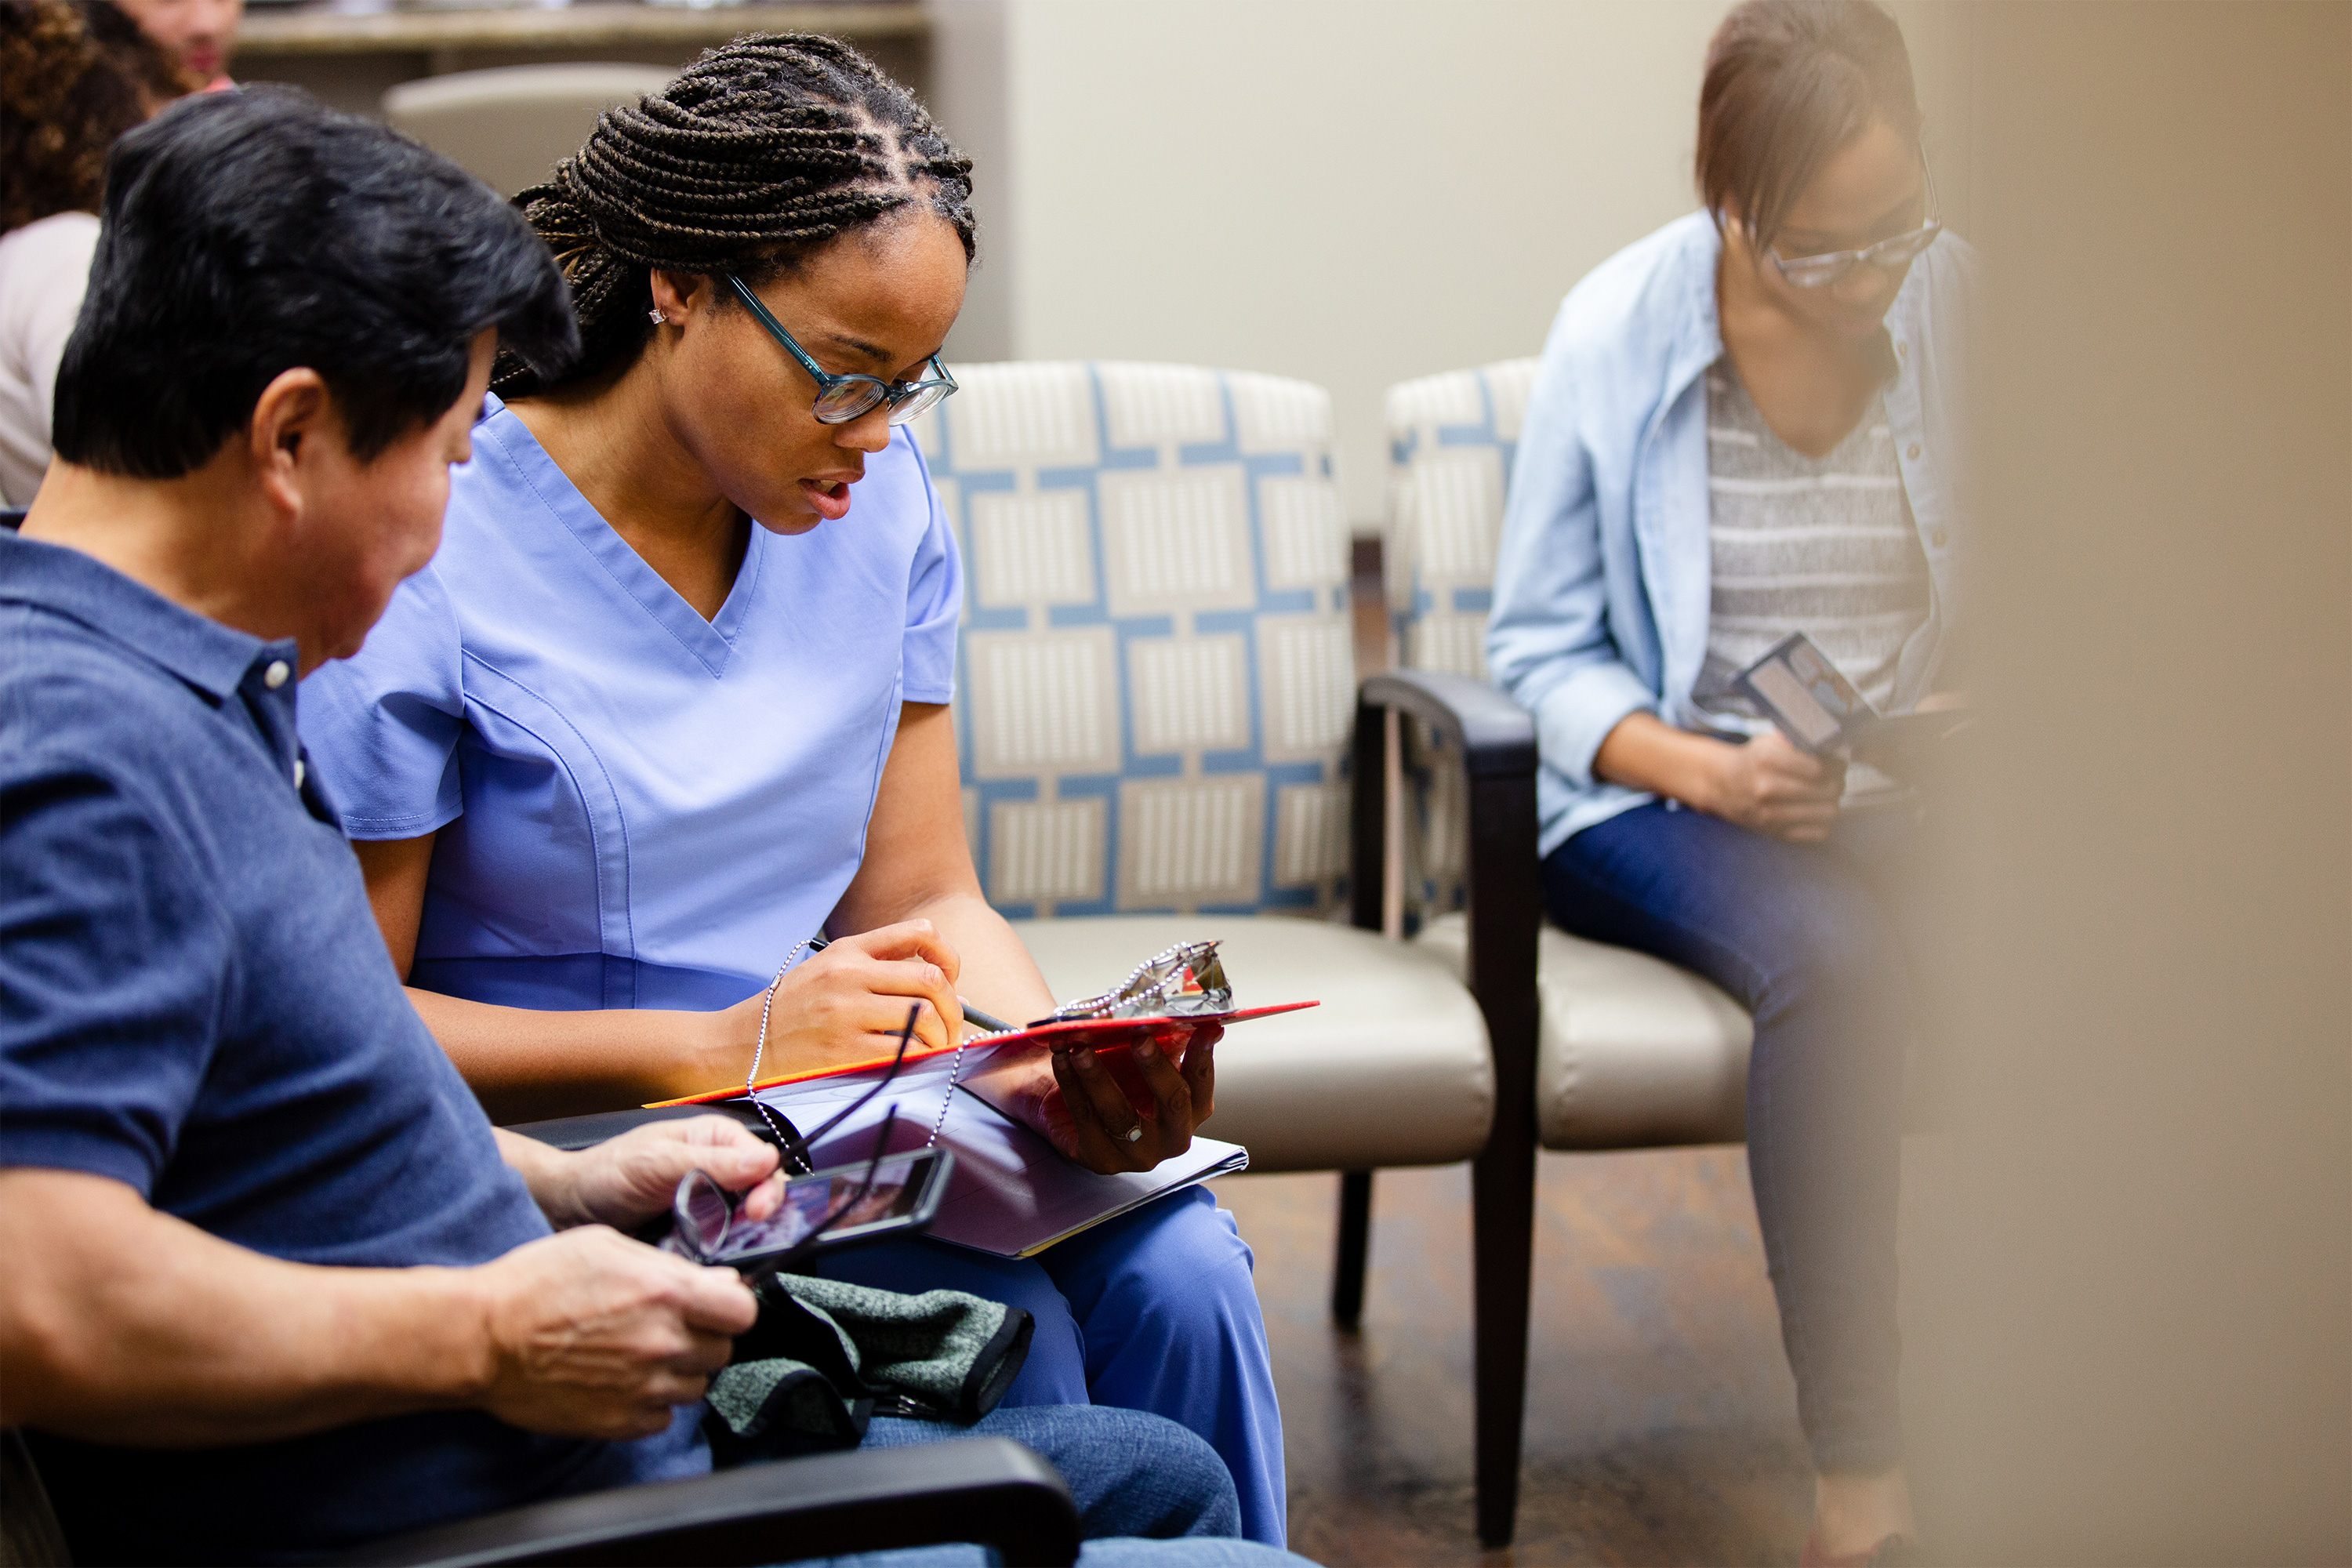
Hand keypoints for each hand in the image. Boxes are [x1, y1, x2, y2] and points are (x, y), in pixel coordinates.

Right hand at [470, 1226, 757, 1439]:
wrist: (483, 1338)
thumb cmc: (535, 1283)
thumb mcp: (606, 1245)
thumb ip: (668, 1264)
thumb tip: (714, 1280)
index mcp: (666, 1294)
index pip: (742, 1310)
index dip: (731, 1305)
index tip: (716, 1303)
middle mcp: (663, 1343)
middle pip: (722, 1350)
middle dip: (705, 1336)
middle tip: (671, 1326)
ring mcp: (643, 1388)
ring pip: (696, 1386)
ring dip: (679, 1370)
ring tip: (639, 1352)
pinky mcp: (620, 1422)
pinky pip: (663, 1417)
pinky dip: (651, 1402)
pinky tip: (623, 1380)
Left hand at [540, 1115, 784, 1232]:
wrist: (568, 1208)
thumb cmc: (606, 1172)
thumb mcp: (656, 1162)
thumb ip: (709, 1163)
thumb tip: (763, 1162)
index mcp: (717, 1140)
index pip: (764, 1163)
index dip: (767, 1187)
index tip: (756, 1211)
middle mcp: (720, 1170)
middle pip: (763, 1194)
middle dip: (761, 1215)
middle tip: (747, 1233)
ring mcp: (710, 1205)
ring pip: (748, 1223)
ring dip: (743, 1238)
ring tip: (728, 1251)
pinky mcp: (699, 1234)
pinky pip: (723, 1246)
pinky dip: (721, 1255)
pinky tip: (712, 1263)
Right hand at [694, 921, 967, 1094]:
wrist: (740, 1044)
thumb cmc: (791, 1012)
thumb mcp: (827, 971)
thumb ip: (878, 970)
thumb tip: (946, 990)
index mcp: (848, 950)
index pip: (919, 934)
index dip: (949, 957)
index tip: (952, 980)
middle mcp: (848, 975)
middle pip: (931, 979)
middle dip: (953, 1007)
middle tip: (951, 1027)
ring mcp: (846, 1012)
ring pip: (924, 1015)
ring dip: (941, 1037)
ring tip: (935, 1048)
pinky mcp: (843, 1050)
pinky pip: (904, 1051)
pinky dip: (921, 1057)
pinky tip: (916, 1062)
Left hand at [1013, 1026, 1220, 1174]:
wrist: (1068, 1101)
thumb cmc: (1118, 1074)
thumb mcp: (1143, 1056)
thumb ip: (1163, 1038)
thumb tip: (1180, 1012)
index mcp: (1192, 1110)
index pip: (1202, 1080)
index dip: (1203, 1053)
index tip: (1206, 1026)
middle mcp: (1173, 1137)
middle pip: (1172, 1102)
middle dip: (1155, 1066)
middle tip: (1139, 1037)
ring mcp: (1137, 1154)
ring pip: (1119, 1114)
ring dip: (1098, 1076)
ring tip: (1081, 1047)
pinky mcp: (1101, 1159)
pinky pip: (1085, 1119)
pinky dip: (1071, 1085)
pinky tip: (1061, 1060)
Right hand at [1700, 730, 1846, 841]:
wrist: (1723, 786)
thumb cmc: (1753, 762)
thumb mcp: (1768, 742)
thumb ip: (1799, 742)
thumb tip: (1836, 749)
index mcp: (1766, 760)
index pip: (1817, 768)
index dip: (1834, 767)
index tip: (1836, 766)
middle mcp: (1766, 787)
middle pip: (1824, 790)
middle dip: (1837, 785)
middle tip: (1837, 781)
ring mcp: (1769, 813)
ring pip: (1824, 813)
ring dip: (1833, 804)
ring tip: (1829, 798)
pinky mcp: (1774, 831)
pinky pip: (1814, 834)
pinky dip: (1824, 824)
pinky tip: (1819, 814)